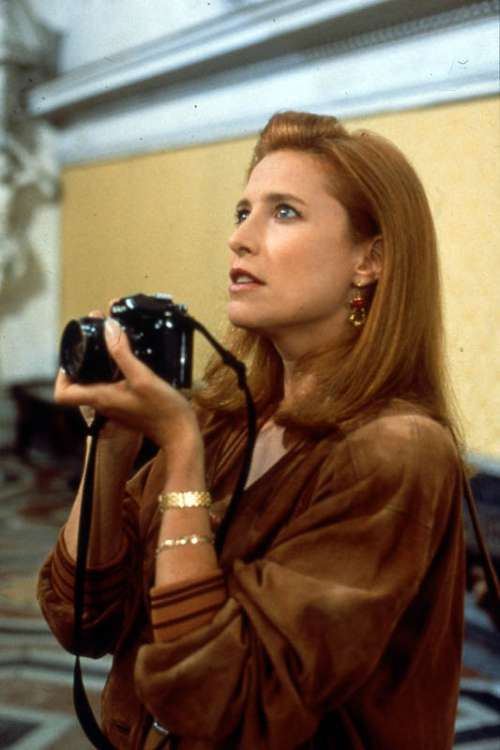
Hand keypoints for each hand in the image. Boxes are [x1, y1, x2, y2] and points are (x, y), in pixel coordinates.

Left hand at [55, 317, 201, 458]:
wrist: (180, 433)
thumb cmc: (163, 409)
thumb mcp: (142, 377)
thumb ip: (122, 352)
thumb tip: (108, 327)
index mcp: (100, 398)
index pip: (63, 394)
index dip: (62, 375)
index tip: (74, 355)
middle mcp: (103, 403)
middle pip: (79, 383)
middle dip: (83, 358)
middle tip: (95, 336)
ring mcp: (115, 405)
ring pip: (96, 382)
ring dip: (100, 361)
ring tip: (112, 340)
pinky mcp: (127, 404)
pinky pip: (112, 385)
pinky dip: (114, 369)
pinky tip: (129, 357)